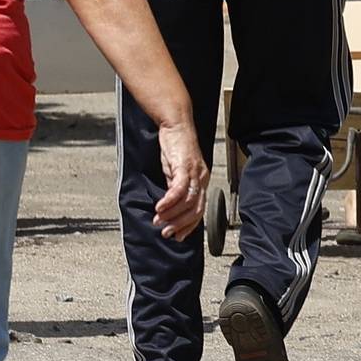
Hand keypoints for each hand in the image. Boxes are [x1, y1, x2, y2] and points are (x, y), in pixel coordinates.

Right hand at [150, 122, 207, 240]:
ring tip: (158, 221)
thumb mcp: (175, 172)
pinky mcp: (185, 165)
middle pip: (195, 209)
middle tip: (166, 233)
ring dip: (172, 215)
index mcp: (201, 182)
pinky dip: (169, 201)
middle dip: (180, 224)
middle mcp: (202, 178)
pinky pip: (179, 188)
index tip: (177, 236)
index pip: (199, 210)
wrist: (176, 124)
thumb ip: (175, 188)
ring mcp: (195, 172)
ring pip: (188, 201)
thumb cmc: (175, 147)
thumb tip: (169, 207)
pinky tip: (159, 208)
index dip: (189, 226)